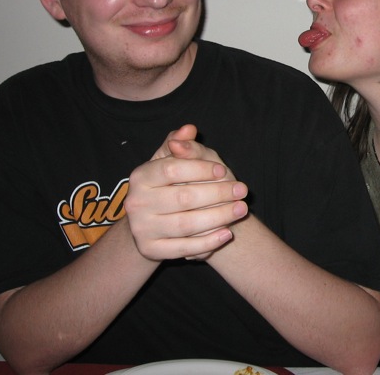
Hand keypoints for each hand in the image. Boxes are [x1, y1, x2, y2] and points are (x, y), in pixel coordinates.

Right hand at [125, 125, 248, 260]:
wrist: (154, 220)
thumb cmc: (172, 184)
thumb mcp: (177, 161)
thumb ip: (185, 145)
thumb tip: (188, 129)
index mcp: (141, 176)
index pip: (172, 169)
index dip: (200, 169)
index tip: (224, 170)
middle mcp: (136, 203)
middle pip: (183, 198)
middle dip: (218, 194)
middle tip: (242, 192)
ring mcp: (142, 228)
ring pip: (186, 224)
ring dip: (219, 217)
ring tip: (241, 210)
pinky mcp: (151, 250)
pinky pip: (183, 249)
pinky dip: (208, 242)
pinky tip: (227, 233)